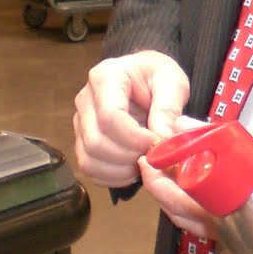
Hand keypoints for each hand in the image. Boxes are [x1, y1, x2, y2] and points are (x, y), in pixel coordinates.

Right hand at [72, 51, 188, 187]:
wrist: (146, 79)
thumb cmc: (158, 77)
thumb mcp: (172, 82)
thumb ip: (168, 109)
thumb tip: (162, 140)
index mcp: (105, 77)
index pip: (109, 116)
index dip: (134, 138)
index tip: (157, 143)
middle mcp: (85, 100)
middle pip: (96, 141)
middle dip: (129, 156)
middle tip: (154, 155)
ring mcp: (80, 122)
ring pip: (89, 159)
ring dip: (120, 170)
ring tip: (145, 161)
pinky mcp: (82, 140)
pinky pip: (90, 168)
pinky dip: (113, 177)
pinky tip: (133, 168)